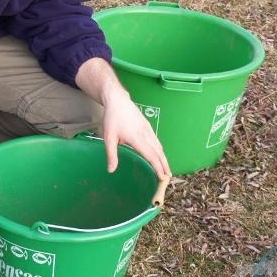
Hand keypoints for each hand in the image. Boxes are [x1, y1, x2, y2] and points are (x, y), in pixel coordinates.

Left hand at [75, 57, 171, 179]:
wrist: (118, 100)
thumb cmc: (112, 118)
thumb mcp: (108, 137)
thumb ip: (111, 154)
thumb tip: (111, 170)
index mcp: (137, 138)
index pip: (151, 155)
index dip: (157, 167)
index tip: (162, 177)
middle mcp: (146, 134)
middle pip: (159, 152)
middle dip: (164, 165)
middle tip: (168, 177)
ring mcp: (148, 129)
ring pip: (159, 146)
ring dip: (163, 158)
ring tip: (165, 168)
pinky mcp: (147, 126)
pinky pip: (156, 140)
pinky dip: (160, 150)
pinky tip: (158, 153)